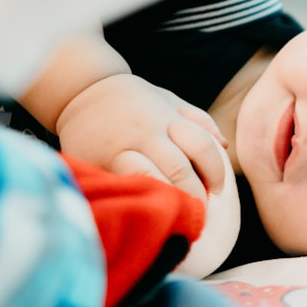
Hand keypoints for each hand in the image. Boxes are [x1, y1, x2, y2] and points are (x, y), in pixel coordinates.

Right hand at [55, 73, 227, 198]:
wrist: (81, 91)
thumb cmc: (133, 100)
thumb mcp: (169, 100)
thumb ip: (199, 121)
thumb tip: (225, 145)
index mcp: (169, 119)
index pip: (203, 147)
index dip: (215, 171)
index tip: (217, 189)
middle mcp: (148, 133)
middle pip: (180, 169)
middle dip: (195, 196)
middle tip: (199, 213)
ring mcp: (122, 148)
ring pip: (152, 179)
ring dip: (168, 201)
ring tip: (176, 216)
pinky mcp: (99, 162)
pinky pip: (122, 184)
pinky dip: (138, 198)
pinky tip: (146, 209)